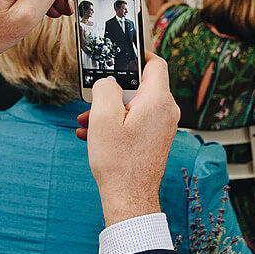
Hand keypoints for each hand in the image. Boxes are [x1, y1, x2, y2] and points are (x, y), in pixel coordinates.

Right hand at [76, 54, 179, 226]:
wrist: (130, 198)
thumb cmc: (119, 162)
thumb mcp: (103, 118)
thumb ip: (105, 89)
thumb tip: (108, 82)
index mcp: (158, 100)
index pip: (156, 64)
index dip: (139, 55)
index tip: (123, 55)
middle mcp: (166, 111)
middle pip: (142, 86)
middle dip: (114, 91)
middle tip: (94, 99)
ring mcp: (163, 126)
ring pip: (136, 106)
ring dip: (111, 110)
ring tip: (87, 122)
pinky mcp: (156, 139)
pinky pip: (137, 122)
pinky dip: (117, 123)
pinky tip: (94, 135)